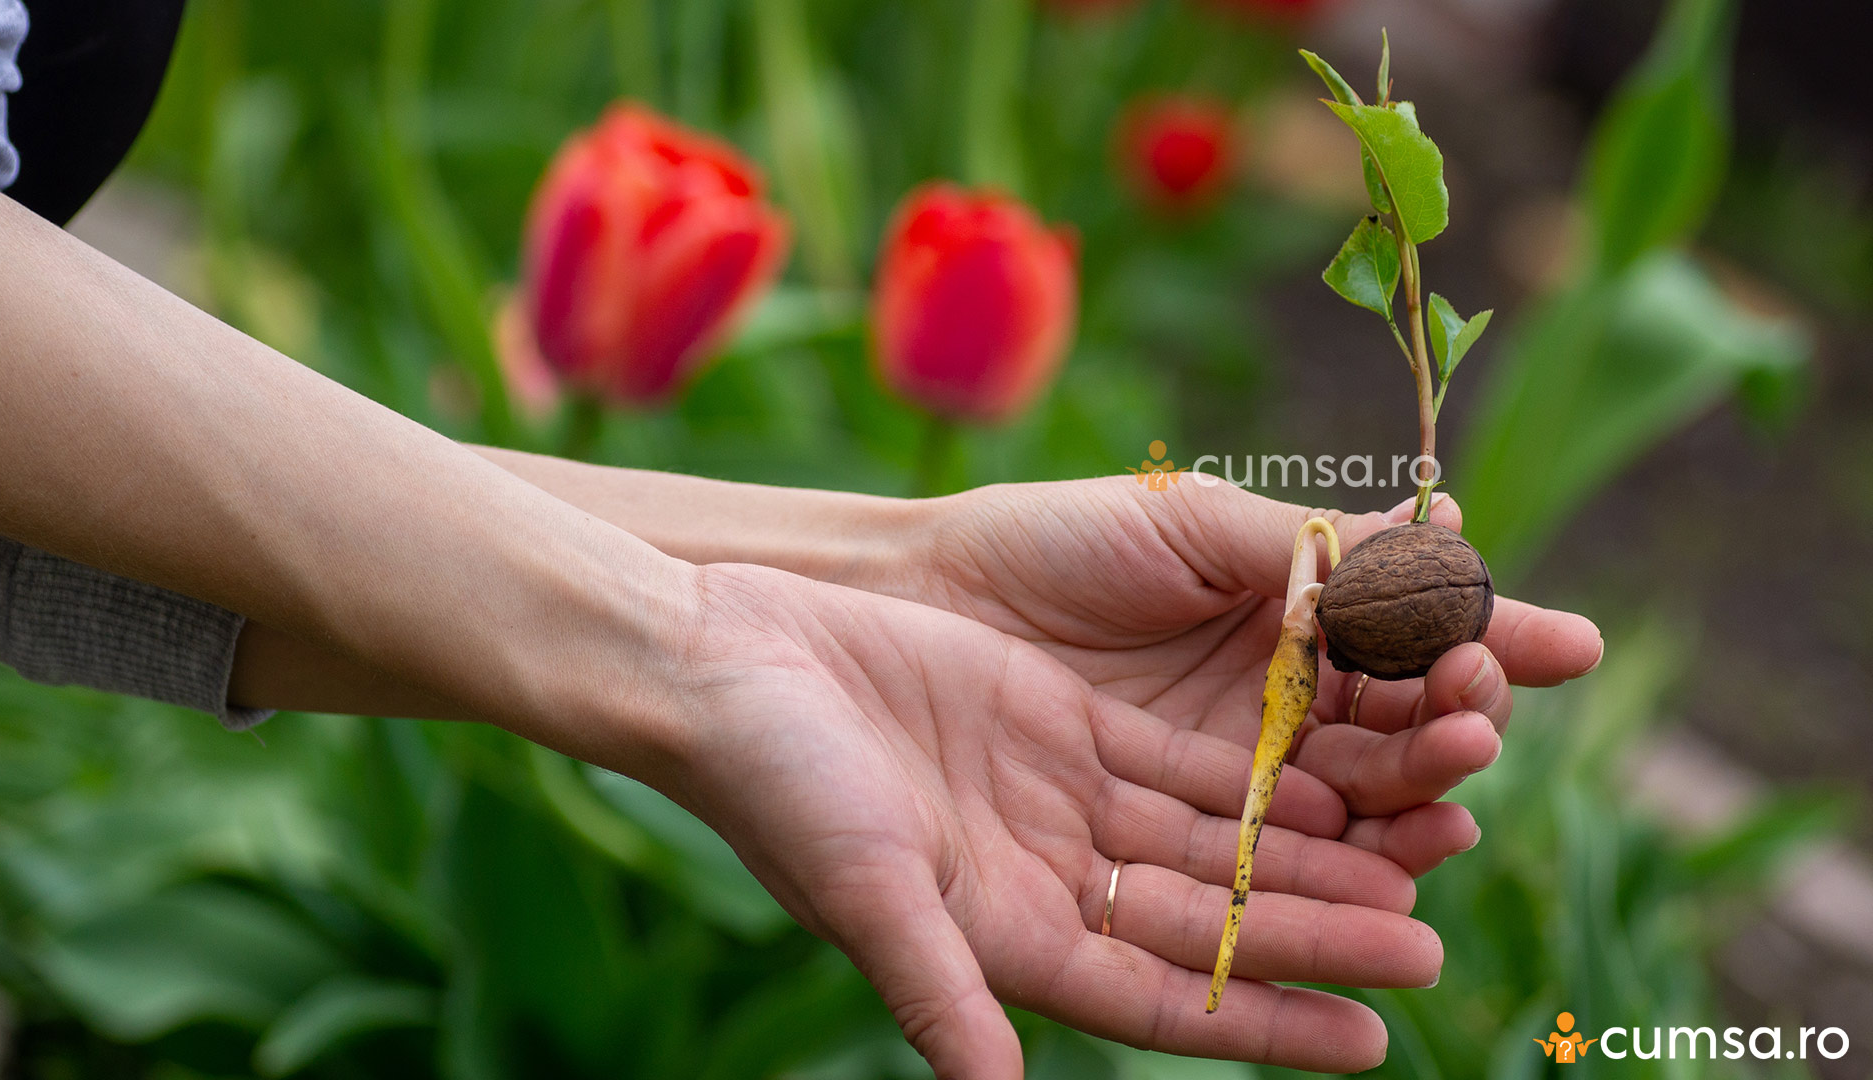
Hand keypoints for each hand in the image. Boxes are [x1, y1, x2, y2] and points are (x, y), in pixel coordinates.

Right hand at [589, 562, 1448, 1076]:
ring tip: (1413, 856)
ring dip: (1304, 848)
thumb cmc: (776, 783)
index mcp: (1008, 941)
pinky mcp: (1060, 724)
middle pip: (1212, 917)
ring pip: (1212, 836)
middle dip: (1315, 928)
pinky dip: (1253, 765)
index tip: (1373, 1041)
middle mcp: (1048, 880)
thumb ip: (940, 993)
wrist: (725, 659)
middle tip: (1427, 943)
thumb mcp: (869, 889)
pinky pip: (1180, 755)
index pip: (1168, 999)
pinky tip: (1331, 764)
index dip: (1268, 1023)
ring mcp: (1059, 800)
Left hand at [882, 477, 1603, 868]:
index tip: (1557, 649)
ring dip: (1412, 816)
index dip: (1485, 651)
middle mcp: (1276, 712)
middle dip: (1449, 737)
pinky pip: (1271, 875)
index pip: (1412, 648)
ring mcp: (1229, 783)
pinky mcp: (1172, 849)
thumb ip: (1319, 548)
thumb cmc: (1053, 542)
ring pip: (1346, 814)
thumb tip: (1462, 527)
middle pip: (1392, 743)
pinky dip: (1338, 878)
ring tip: (1451, 812)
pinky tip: (1390, 874)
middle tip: (1474, 726)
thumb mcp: (1194, 526)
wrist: (918, 597)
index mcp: (1295, 624)